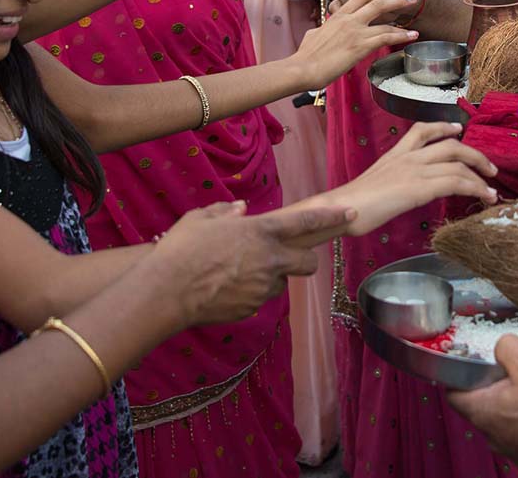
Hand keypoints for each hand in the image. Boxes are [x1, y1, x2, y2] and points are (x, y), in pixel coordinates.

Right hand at [153, 201, 353, 326]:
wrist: (168, 291)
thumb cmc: (181, 249)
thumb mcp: (200, 218)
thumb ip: (224, 212)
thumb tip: (238, 209)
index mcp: (261, 232)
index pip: (306, 223)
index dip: (331, 218)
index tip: (349, 214)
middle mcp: (270, 260)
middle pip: (308, 263)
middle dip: (307, 259)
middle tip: (290, 256)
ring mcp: (262, 287)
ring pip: (281, 282)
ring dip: (271, 276)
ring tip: (239, 272)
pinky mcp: (251, 308)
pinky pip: (259, 298)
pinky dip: (250, 292)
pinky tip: (226, 288)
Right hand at [289, 0, 419, 88]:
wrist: (302, 68)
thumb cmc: (305, 56)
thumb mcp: (313, 36)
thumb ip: (321, 30)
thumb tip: (319, 32)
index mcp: (337, 16)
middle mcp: (348, 20)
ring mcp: (355, 31)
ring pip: (383, 13)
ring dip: (401, 9)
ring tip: (413, 9)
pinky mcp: (360, 46)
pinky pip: (386, 36)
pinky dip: (401, 34)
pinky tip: (411, 35)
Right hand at [332, 122, 498, 234]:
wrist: (341, 209)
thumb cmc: (350, 205)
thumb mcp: (374, 185)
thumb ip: (392, 182)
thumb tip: (403, 192)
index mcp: (394, 154)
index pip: (422, 130)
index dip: (444, 126)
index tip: (458, 129)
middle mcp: (407, 157)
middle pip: (451, 144)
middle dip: (475, 155)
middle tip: (490, 167)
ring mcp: (414, 170)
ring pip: (458, 163)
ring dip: (481, 174)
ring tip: (493, 188)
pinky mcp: (419, 187)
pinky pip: (456, 182)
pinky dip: (476, 188)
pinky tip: (485, 196)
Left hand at [448, 335, 517, 472]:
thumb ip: (506, 346)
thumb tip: (502, 347)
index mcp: (483, 413)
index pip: (453, 394)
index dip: (459, 375)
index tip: (472, 362)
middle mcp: (492, 437)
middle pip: (480, 405)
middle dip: (493, 386)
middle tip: (514, 370)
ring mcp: (513, 450)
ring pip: (503, 419)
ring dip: (514, 403)